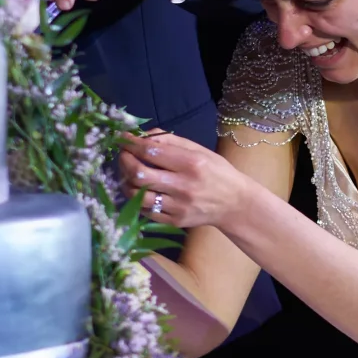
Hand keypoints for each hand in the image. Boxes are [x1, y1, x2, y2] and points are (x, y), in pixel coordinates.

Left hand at [118, 131, 252, 229]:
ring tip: (128, 174)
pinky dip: (137, 199)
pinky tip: (140, 190)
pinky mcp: (175, 221)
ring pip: (137, 195)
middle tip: (122, 155)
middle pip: (139, 173)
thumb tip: (141, 136)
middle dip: (124, 161)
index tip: (123, 138)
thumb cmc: (217, 172)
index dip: (132, 143)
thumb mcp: (199, 150)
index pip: (151, 151)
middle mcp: (184, 185)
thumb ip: (170, 140)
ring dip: (126, 181)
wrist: (235, 204)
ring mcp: (178, 206)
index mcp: (191, 162)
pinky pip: (146, 210)